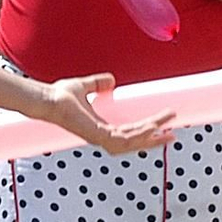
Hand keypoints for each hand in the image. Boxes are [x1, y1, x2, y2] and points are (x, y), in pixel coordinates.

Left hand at [38, 73, 174, 154]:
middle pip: (135, 141)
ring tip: (167, 129)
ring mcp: (99, 138)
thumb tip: (111, 79)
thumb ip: (97, 84)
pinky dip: (137, 135)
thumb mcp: (84, 86)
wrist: (48, 99)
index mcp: (101, 127)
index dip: (146, 131)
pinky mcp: (96, 135)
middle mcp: (102, 136)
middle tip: (173, 133)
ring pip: (132, 142)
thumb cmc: (59, 96)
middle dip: (154, 138)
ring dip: (150, 136)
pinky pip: (122, 139)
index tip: (162, 126)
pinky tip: (150, 128)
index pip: (129, 133)